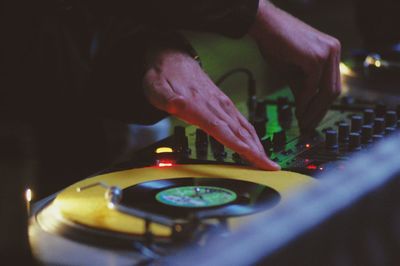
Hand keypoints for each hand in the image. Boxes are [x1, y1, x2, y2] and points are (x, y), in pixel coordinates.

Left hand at [143, 48, 279, 169]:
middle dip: (256, 151)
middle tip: (270, 167)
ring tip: (266, 159)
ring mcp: (221, 103)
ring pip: (243, 126)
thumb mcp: (156, 88)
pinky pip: (241, 120)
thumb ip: (167, 99)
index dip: (242, 147)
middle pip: (239, 132)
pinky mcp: (223, 102)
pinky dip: (251, 134)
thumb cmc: (163, 76)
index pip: (224, 131)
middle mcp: (215, 104)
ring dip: (256, 144)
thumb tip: (178, 104)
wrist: (172, 58)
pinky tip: (254, 142)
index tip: (256, 159)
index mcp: (199, 105)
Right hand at [249, 0, 340, 130]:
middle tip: (309, 126)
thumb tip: (304, 110)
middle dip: (320, 111)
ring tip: (303, 122)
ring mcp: (327, 53)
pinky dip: (305, 100)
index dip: (323, 106)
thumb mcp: (292, 70)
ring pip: (327, 91)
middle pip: (334, 90)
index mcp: (331, 51)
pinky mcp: (315, 57)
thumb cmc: (275, 43)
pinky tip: (298, 109)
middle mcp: (334, 50)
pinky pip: (313, 86)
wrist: (264, 24)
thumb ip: (302, 88)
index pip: (332, 85)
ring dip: (314, 110)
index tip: (312, 120)